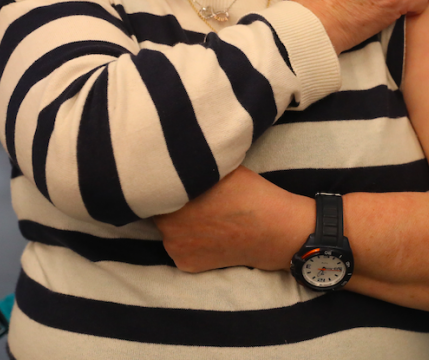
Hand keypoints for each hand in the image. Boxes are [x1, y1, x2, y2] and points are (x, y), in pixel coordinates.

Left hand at [154, 166, 312, 272]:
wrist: (274, 231)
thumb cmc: (250, 194)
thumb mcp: (219, 169)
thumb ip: (193, 171)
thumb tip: (177, 164)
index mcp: (172, 199)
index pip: (153, 189)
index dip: (164, 183)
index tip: (176, 180)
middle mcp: (166, 227)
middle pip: (159, 211)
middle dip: (171, 204)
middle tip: (194, 199)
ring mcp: (175, 249)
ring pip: (168, 231)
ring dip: (179, 224)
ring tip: (204, 217)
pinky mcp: (186, 265)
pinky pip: (180, 248)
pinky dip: (189, 242)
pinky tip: (209, 234)